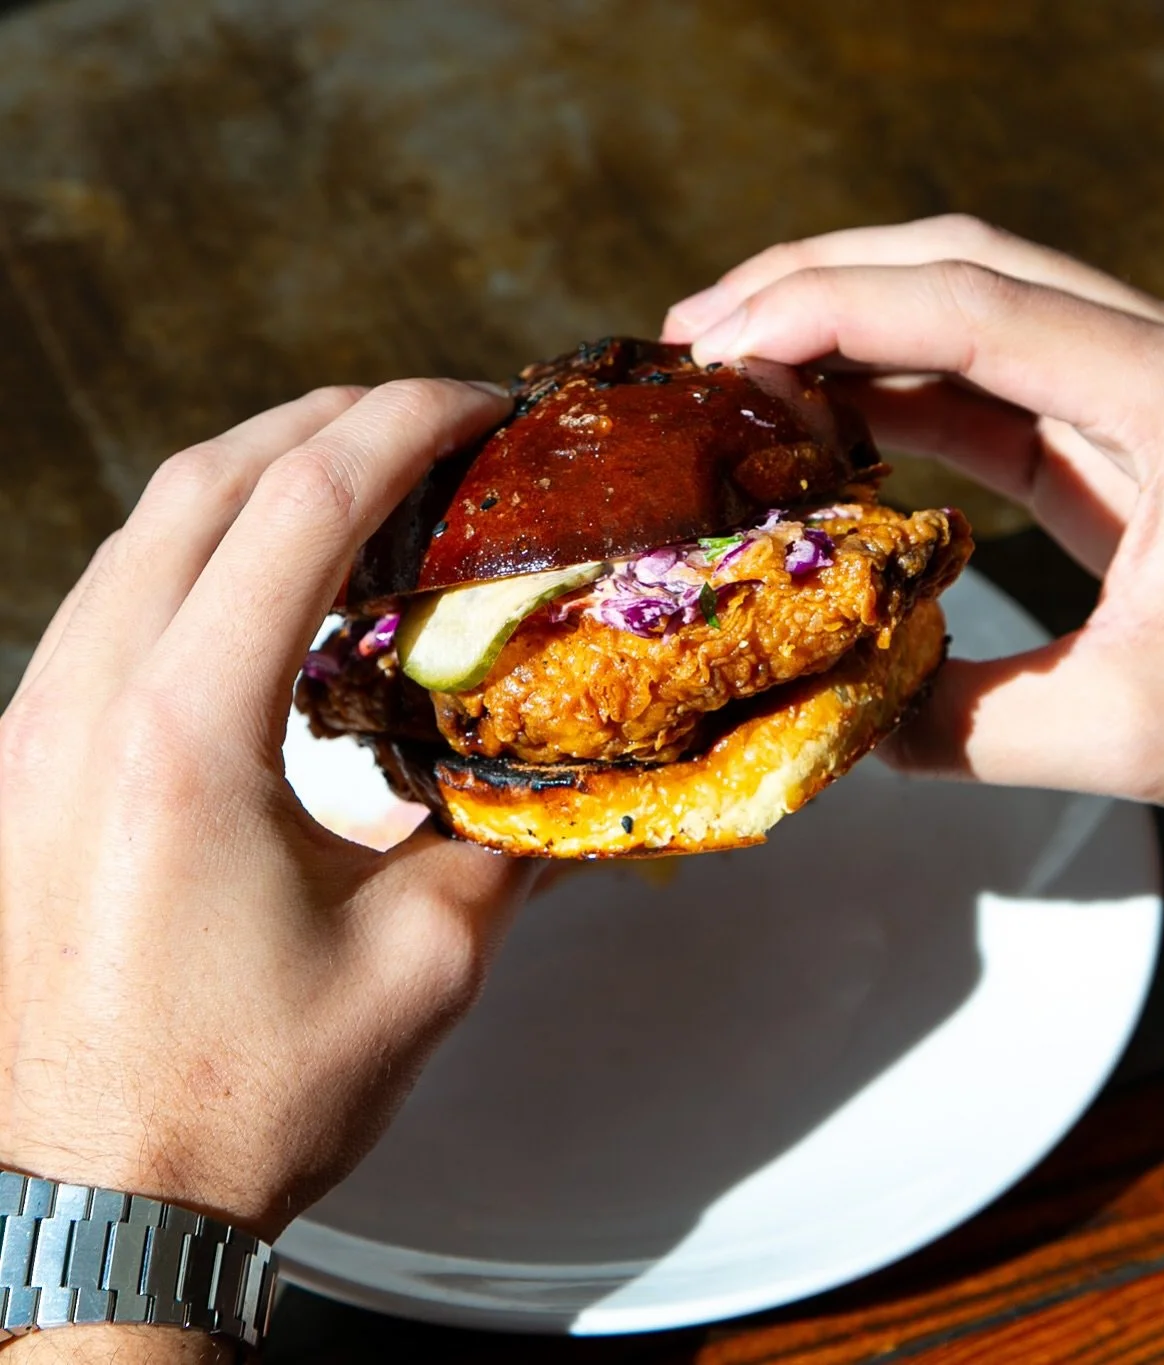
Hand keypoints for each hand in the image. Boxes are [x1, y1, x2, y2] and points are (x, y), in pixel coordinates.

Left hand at [0, 380, 534, 1357]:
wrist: (92, 1199)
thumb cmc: (242, 1096)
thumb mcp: (422, 963)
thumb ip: (510, 843)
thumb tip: (580, 781)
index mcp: (186, 738)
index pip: (297, 509)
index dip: (398, 428)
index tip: (473, 404)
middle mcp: (86, 706)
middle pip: (203, 483)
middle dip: (326, 421)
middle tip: (428, 423)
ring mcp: (33, 728)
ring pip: (141, 530)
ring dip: (255, 476)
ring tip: (358, 480)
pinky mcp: (25, 762)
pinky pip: (110, 598)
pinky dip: (198, 550)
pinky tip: (264, 580)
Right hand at [665, 217, 1163, 838]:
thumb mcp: (1128, 736)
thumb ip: (964, 727)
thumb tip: (840, 720)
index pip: (968, 308)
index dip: (825, 311)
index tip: (718, 347)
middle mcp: (1161, 358)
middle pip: (958, 263)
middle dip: (813, 285)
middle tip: (698, 337)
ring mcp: (1141, 389)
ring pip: (967, 307)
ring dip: (845, 327)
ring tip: (733, 368)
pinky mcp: (1120, 437)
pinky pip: (986, 386)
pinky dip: (894, 394)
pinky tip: (821, 426)